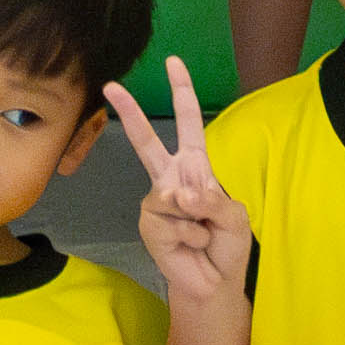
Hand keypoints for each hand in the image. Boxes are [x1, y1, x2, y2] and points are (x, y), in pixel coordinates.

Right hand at [108, 61, 251, 301]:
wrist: (213, 282)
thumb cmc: (226, 244)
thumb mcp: (233, 216)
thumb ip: (211, 199)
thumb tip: (179, 195)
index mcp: (196, 166)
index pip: (189, 124)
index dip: (182, 92)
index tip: (173, 62)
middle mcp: (171, 178)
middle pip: (148, 142)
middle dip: (130, 112)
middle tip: (111, 86)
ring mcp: (157, 201)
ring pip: (174, 196)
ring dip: (199, 221)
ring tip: (203, 236)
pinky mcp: (149, 224)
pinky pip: (170, 220)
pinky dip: (189, 236)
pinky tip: (189, 246)